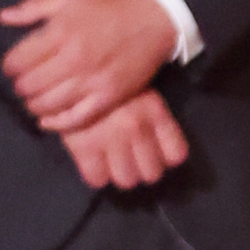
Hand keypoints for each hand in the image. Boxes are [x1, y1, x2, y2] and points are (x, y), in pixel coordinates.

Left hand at [0, 0, 176, 131]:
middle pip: (28, 86)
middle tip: (27, 81)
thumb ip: (34, 7)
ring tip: (38, 97)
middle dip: (21, 85)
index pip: (16, 62)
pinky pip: (73, 120)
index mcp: (60, 32)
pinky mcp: (108, 97)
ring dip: (35, 104)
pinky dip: (56, 123)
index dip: (9, 65)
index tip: (15, 65)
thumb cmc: (108, 5)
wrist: (153, 17)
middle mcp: (73, 59)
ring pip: (46, 106)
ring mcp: (91, 81)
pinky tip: (49, 118)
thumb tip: (2, 17)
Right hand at [60, 89, 188, 189]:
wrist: (74, 69)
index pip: (176, 154)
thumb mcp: (142, 89)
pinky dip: (97, 174)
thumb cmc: (113, 78)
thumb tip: (167, 153)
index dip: (167, 158)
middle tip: (134, 157)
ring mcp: (110, 139)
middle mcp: (136, 127)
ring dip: (121, 172)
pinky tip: (96, 160)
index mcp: (155, 110)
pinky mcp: (83, 148)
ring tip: (115, 160)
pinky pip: (97, 179)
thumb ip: (155, 117)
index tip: (159, 154)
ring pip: (126, 180)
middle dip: (143, 168)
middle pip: (151, 174)